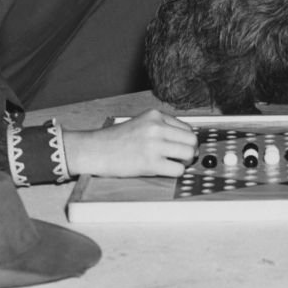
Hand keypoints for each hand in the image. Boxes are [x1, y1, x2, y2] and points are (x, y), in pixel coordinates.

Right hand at [63, 109, 198, 177]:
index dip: (186, 140)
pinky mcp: (151, 162)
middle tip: (182, 158)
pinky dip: (176, 172)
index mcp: (155, 115)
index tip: (182, 147)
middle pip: (192, 140)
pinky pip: (178, 169)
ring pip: (188, 153)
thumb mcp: (141, 123)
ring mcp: (154, 144)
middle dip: (190, 151)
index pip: (186, 127)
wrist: (95, 150)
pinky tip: (165, 170)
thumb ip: (161, 127)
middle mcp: (157, 127)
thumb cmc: (116, 140)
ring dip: (185, 162)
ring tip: (174, 164)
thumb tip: (184, 140)